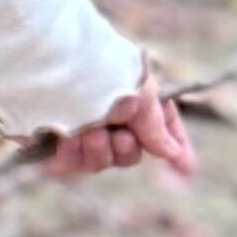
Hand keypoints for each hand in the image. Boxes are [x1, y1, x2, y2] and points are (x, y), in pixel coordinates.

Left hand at [31, 70, 195, 183]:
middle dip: (126, 149)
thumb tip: (171, 151)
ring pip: (100, 162)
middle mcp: (104, 113)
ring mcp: (76, 129)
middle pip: (128, 153)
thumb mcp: (141, 96)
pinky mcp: (49, 142)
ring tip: (89, 133)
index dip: (174, 146)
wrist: (51, 67)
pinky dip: (73, 156)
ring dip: (100, 151)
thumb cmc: (100, 72)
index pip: (158, 126)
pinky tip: (68, 140)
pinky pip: (71, 166)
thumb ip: (156, 126)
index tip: (187, 169)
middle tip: (119, 136)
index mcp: (128, 95)